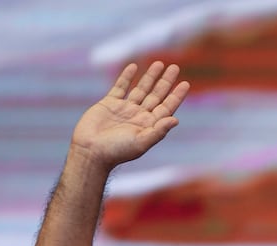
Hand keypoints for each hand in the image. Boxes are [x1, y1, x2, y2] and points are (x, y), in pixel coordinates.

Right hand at [70, 61, 189, 169]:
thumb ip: (158, 131)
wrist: (91, 151)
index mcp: (149, 125)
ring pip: (141, 89)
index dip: (176, 96)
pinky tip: (134, 66)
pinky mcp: (109, 103)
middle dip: (166, 81)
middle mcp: (139, 116)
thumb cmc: (117, 151)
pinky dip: (126, 76)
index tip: (185, 83)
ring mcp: (125, 109)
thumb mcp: (141, 142)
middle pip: (156, 95)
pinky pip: (120, 87)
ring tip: (159, 63)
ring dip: (150, 76)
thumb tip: (176, 120)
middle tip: (175, 67)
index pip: (167, 107)